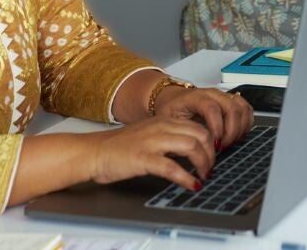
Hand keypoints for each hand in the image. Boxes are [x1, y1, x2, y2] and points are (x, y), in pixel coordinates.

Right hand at [89, 117, 215, 191]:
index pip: (200, 127)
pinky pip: (172, 167)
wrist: (94, 151)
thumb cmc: (119, 147)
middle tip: (209, 169)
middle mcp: (161, 127)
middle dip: (211, 155)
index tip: (212, 158)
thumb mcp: (149, 134)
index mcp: (164, 121)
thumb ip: (169, 137)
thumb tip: (192, 150)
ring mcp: (153, 142)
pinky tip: (191, 185)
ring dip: (203, 164)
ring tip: (203, 176)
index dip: (211, 144)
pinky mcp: (144, 158)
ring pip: (192, 147)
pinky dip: (186, 178)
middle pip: (202, 135)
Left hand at [152, 85, 254, 148]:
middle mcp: (212, 94)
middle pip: (232, 108)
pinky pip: (246, 109)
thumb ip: (181, 132)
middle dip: (231, 131)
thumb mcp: (168, 120)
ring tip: (229, 142)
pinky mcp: (231, 101)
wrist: (172, 97)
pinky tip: (237, 135)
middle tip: (223, 146)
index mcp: (196, 97)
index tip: (216, 143)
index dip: (217, 126)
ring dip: (240, 128)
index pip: (212, 108)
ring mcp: (223, 96)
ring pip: (242, 108)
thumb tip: (193, 148)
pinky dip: (246, 124)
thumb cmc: (171, 109)